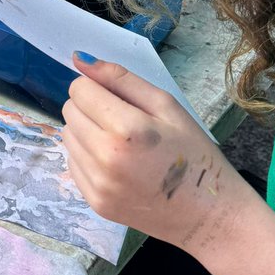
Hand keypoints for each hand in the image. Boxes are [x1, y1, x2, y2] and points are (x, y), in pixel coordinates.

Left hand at [62, 55, 255, 253]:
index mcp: (126, 129)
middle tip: (122, 121)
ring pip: (67, 136)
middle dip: (90, 108)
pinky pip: (72, 163)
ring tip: (120, 143)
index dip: (97, 88)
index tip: (118, 99)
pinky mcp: (95, 203)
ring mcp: (98, 185)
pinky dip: (88, 157)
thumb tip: (79, 58)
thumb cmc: (192, 153)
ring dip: (86, 132)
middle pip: (69, 111)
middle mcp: (105, 158)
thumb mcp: (166, 105)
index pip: (79, 90)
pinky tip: (117, 164)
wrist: (207, 215)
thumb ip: (120, 78)